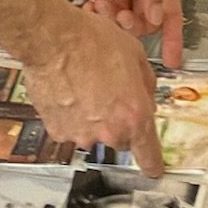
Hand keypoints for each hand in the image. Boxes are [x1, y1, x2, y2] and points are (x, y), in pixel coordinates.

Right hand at [19, 0, 164, 175]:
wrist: (53, 38)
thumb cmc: (92, 40)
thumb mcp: (134, 53)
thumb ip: (146, 83)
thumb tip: (145, 95)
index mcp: (134, 115)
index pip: (149, 155)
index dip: (153, 164)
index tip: (154, 169)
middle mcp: (109, 131)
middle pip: (120, 139)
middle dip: (117, 121)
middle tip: (107, 91)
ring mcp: (81, 134)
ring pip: (93, 132)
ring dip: (91, 116)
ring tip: (84, 84)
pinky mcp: (57, 131)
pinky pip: (70, 128)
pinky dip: (70, 114)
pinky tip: (68, 89)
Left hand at [58, 0, 182, 68]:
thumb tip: (157, 18)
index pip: (170, 13)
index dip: (173, 37)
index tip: (173, 60)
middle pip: (145, 21)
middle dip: (137, 27)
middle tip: (126, 18)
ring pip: (122, 21)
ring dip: (116, 22)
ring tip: (108, 8)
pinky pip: (101, 13)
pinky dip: (97, 15)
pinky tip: (93, 6)